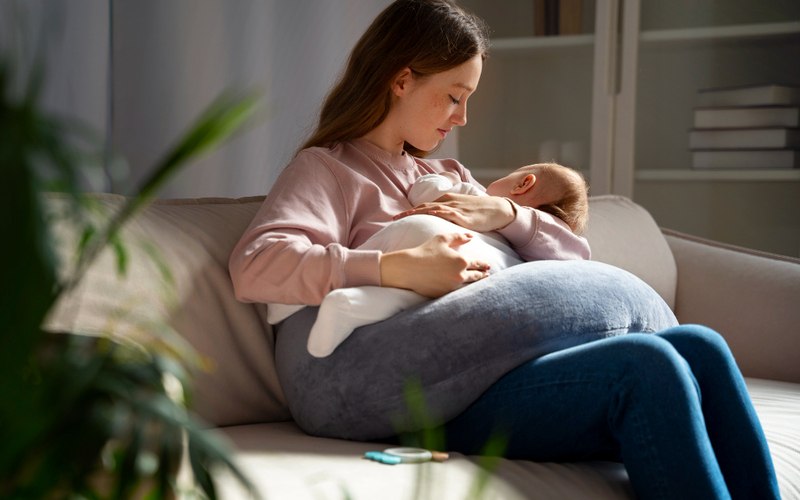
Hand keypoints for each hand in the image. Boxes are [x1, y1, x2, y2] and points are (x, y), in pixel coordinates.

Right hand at [380, 233, 490, 297]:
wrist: (408, 268)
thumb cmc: (425, 251)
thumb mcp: (442, 239)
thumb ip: (459, 237)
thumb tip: (471, 237)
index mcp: (462, 262)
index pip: (477, 264)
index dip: (484, 265)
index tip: (488, 266)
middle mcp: (460, 276)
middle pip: (475, 277)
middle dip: (482, 275)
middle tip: (486, 274)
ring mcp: (452, 287)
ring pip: (467, 286)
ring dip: (473, 283)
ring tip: (476, 281)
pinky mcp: (444, 295)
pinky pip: (455, 292)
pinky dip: (458, 289)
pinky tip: (461, 287)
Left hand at [394, 193, 514, 231]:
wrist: (498, 210)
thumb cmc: (480, 212)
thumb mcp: (461, 212)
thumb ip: (449, 216)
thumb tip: (438, 225)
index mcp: (447, 201)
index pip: (424, 205)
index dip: (410, 211)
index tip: (396, 217)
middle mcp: (449, 202)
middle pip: (423, 206)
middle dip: (408, 212)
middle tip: (393, 219)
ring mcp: (455, 208)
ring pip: (431, 208)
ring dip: (416, 213)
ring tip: (403, 218)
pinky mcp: (463, 215)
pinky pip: (447, 214)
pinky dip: (436, 214)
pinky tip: (427, 216)